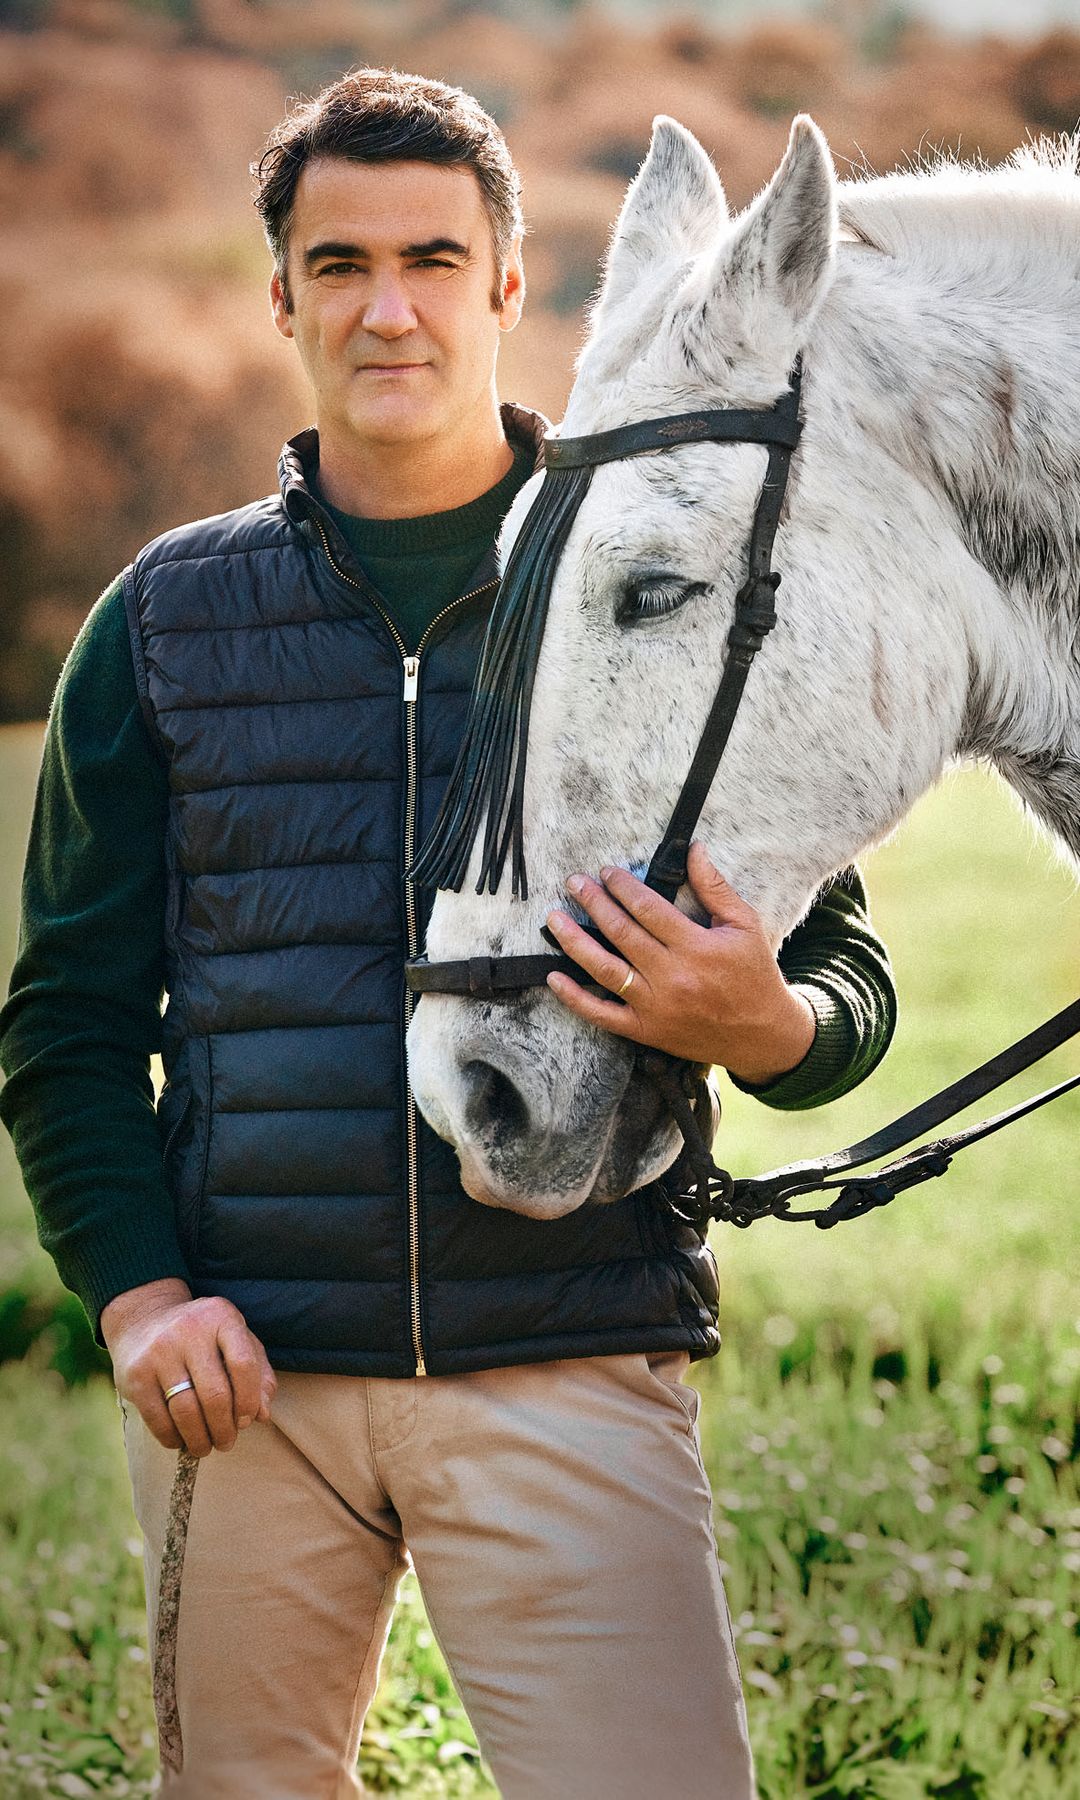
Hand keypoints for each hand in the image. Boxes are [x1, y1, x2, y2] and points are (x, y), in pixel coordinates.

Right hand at [101, 1278, 276, 1457]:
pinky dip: (172, 1438)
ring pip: (186, 1411)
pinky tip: (181, 1440)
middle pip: (215, 1395)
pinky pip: (158, 1418)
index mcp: (222, 1317)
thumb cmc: (202, 1336)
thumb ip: (258, 1373)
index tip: (247, 1419)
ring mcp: (159, 1352)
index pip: (244, 1365)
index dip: (249, 1400)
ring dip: (199, 1439)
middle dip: (224, 1429)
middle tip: (226, 1442)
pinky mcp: (136, 1374)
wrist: (144, 1319)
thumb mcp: (236, 1339)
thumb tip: (262, 1414)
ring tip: (205, 1447)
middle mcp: (190, 1330)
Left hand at [544, 840, 815, 1083]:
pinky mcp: (646, 1031)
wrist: (762, 1035)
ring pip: (605, 970)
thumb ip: (715, 887)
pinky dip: (575, 998)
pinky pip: (603, 1015)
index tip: (608, 872)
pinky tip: (554, 977)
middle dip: (594, 903)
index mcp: (697, 946)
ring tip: (554, 918)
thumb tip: (694, 849)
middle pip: (621, 933)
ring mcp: (655, 1007)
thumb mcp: (745, 925)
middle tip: (574, 882)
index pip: (648, 909)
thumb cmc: (754, 974)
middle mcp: (672, 976)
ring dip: (575, 942)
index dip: (623, 887)